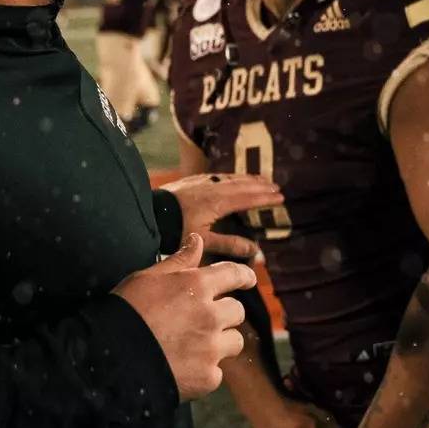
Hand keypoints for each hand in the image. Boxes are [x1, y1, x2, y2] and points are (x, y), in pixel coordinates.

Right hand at [113, 234, 254, 400]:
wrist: (110, 358)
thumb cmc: (125, 312)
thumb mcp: (147, 277)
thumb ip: (178, 260)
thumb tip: (197, 239)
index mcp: (196, 286)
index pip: (234, 274)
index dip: (244, 276)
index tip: (248, 280)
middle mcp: (210, 315)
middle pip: (236, 310)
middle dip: (224, 313)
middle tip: (203, 320)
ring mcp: (211, 348)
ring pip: (233, 341)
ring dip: (220, 342)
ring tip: (194, 345)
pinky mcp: (208, 377)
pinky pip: (217, 371)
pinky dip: (204, 369)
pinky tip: (183, 367)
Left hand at [161, 173, 283, 262]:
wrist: (148, 214)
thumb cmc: (175, 230)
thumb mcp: (205, 242)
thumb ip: (230, 245)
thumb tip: (256, 251)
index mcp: (218, 202)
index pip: (248, 198)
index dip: (265, 198)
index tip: (280, 197)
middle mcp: (212, 188)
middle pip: (241, 184)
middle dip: (259, 185)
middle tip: (275, 186)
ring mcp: (200, 182)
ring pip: (229, 178)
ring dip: (246, 179)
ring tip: (259, 179)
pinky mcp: (190, 181)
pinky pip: (216, 176)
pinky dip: (229, 176)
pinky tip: (229, 178)